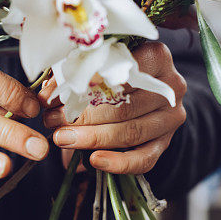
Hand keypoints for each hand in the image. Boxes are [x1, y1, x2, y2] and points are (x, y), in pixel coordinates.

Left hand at [39, 42, 186, 174]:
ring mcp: (170, 117)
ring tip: (62, 139)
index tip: (52, 96)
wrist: (142, 95)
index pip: (119, 71)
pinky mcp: (165, 143)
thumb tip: (49, 93)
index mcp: (156, 56)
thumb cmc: (112, 76)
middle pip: (124, 105)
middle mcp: (171, 86)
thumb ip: (77, 73)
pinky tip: (94, 161)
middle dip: (82, 116)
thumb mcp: (98, 65)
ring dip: (92, 138)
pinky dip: (118, 163)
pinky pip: (144, 159)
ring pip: (131, 132)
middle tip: (52, 121)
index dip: (83, 84)